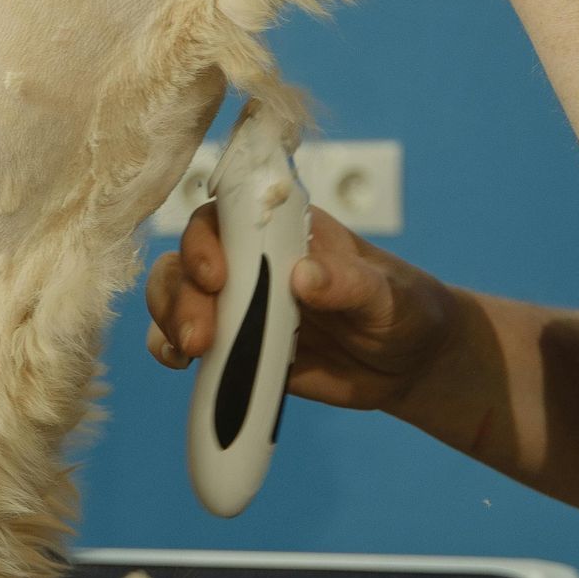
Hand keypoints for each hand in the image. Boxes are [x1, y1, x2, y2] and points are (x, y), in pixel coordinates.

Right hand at [145, 201, 460, 414]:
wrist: (409, 364)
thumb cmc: (403, 308)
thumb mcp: (388, 296)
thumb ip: (349, 285)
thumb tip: (302, 276)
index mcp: (288, 231)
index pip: (229, 213)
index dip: (207, 237)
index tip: (217, 274)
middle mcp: (253, 260)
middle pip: (189, 257)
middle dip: (183, 292)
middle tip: (202, 337)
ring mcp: (240, 303)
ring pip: (177, 293)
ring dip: (170, 318)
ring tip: (192, 352)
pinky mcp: (235, 345)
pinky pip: (184, 339)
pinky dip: (169, 347)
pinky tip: (180, 364)